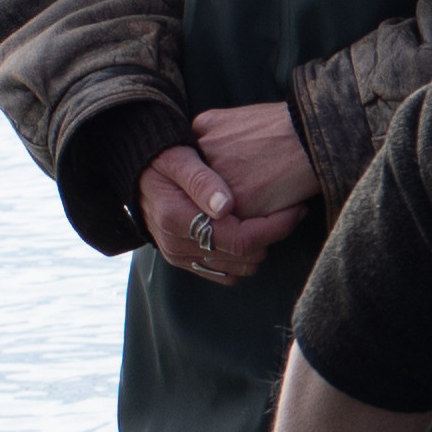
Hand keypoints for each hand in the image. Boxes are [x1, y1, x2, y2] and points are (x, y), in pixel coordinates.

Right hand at [139, 99, 320, 282]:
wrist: (135, 171)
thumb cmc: (160, 157)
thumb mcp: (178, 157)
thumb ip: (201, 179)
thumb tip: (225, 206)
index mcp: (177, 219)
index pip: (241, 239)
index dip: (275, 228)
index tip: (296, 209)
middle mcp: (176, 245)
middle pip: (244, 258)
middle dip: (272, 237)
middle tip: (289, 209)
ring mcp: (179, 256)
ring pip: (238, 270)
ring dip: (260, 248)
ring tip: (272, 219)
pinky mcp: (183, 261)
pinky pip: (224, 274)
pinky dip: (242, 259)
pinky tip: (250, 232)